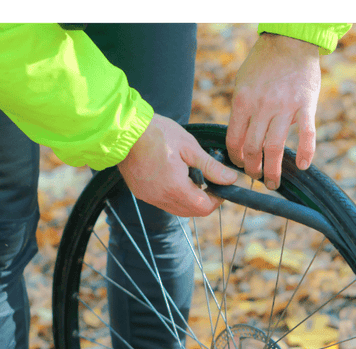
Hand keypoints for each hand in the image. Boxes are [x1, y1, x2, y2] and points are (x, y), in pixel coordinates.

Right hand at [118, 114, 237, 216]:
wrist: (124, 130)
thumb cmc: (157, 134)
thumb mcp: (189, 147)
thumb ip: (211, 167)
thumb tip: (231, 179)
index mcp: (175, 188)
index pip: (204, 208)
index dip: (217, 200)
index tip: (220, 186)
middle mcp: (161, 198)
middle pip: (191, 212)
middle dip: (204, 201)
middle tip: (209, 182)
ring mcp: (149, 197)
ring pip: (177, 209)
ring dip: (189, 199)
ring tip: (190, 177)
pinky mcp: (140, 193)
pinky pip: (163, 202)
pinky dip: (174, 196)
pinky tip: (174, 177)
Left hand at [226, 33, 320, 189]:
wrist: (290, 41)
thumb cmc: (263, 64)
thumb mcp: (242, 84)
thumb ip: (240, 110)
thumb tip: (236, 138)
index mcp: (243, 102)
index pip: (234, 140)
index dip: (235, 158)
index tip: (239, 165)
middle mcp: (262, 106)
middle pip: (253, 148)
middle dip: (253, 169)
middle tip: (256, 177)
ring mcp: (285, 106)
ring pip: (276, 147)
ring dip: (274, 170)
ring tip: (274, 183)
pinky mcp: (306, 104)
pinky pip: (307, 133)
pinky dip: (307, 152)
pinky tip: (304, 166)